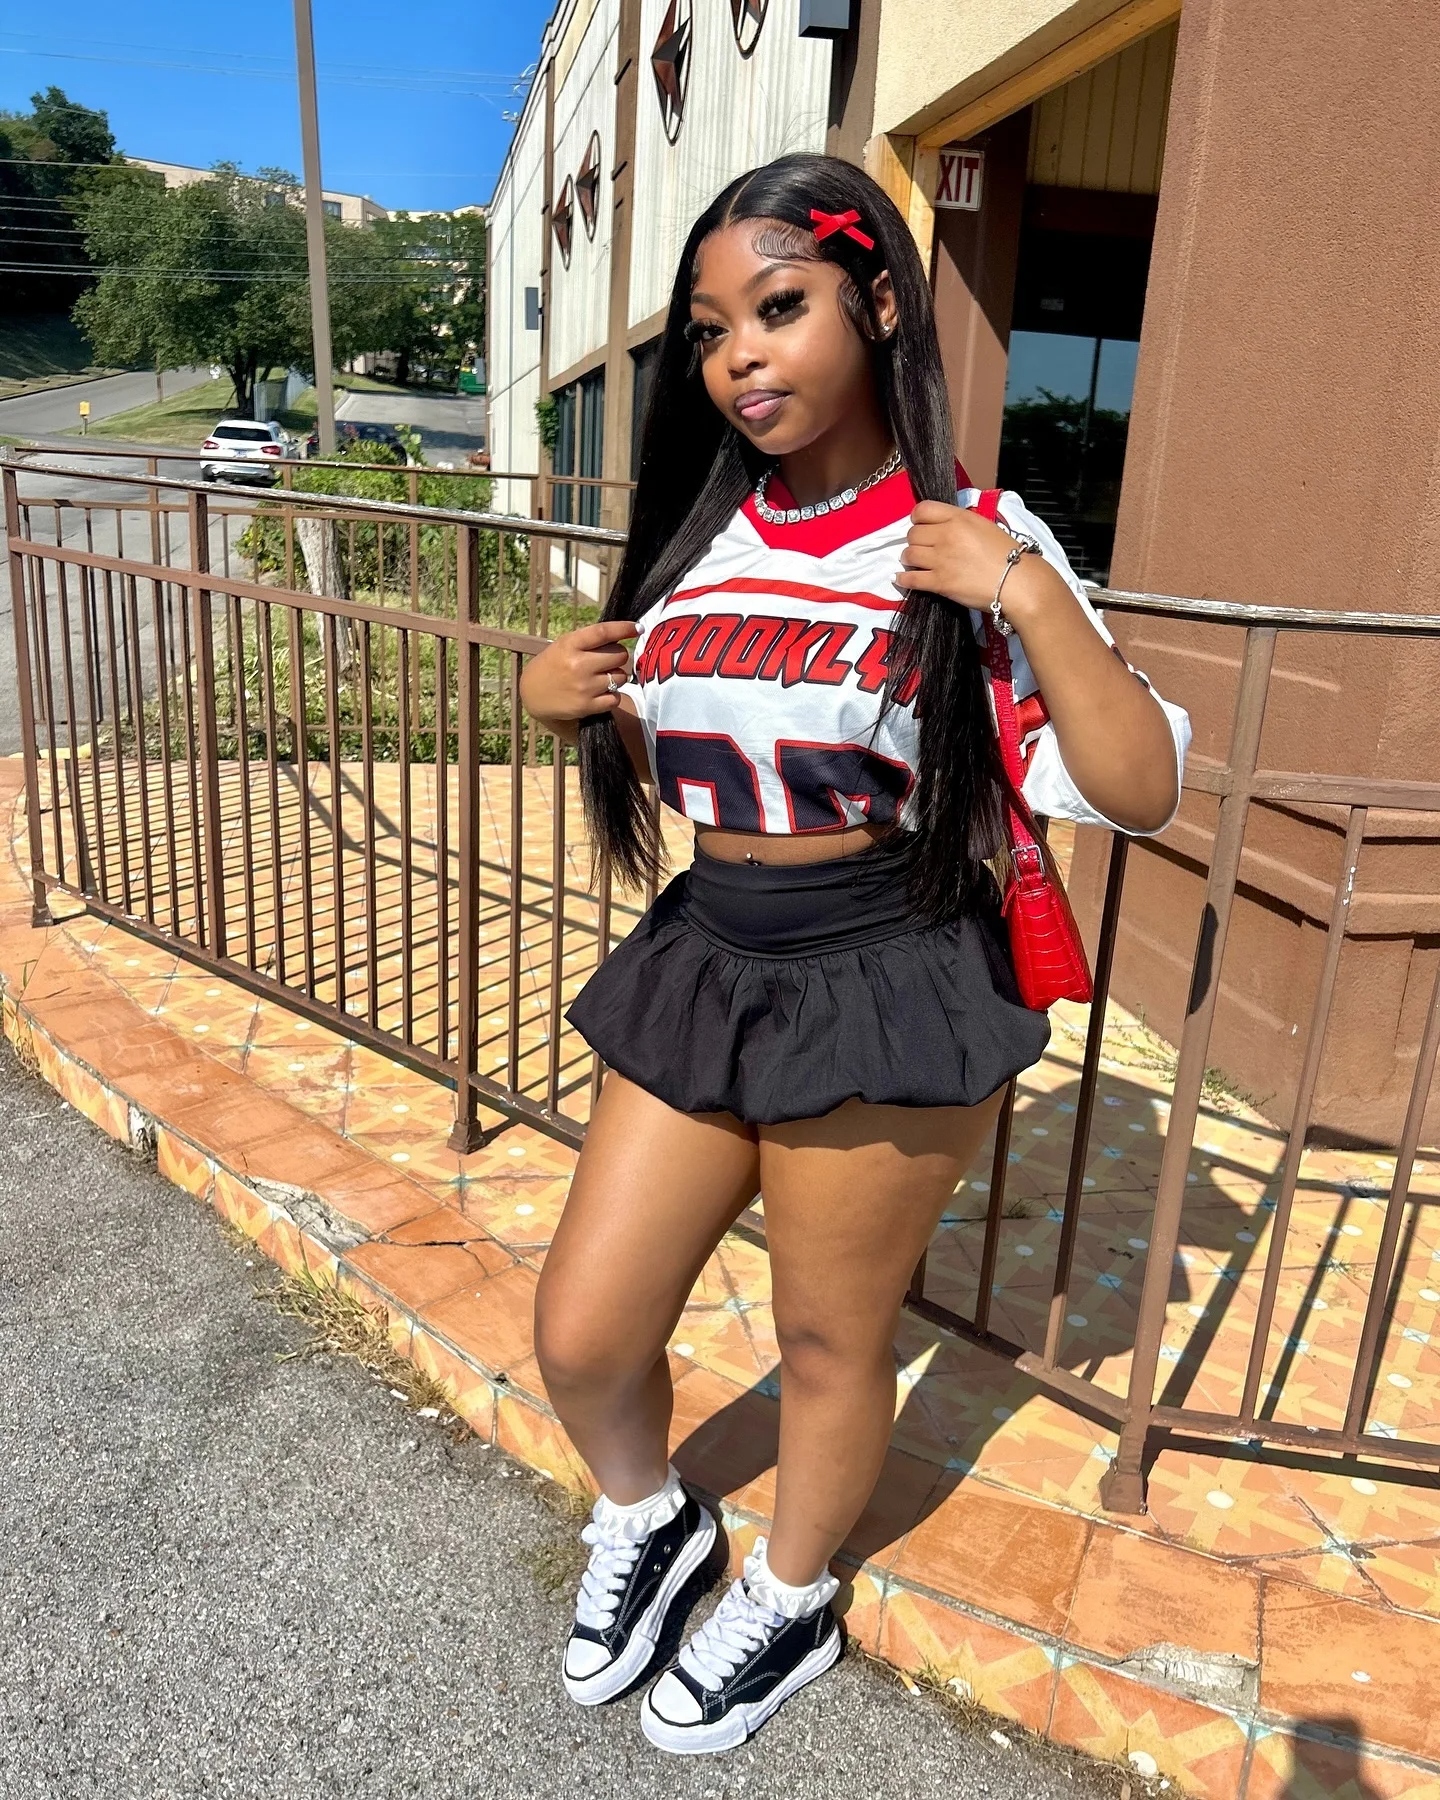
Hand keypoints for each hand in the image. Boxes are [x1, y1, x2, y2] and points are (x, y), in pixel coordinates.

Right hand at [518, 619, 637, 723]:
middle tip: (608, 660)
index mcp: (570, 644)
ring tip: (601, 677)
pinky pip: (616, 698)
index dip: (624, 628)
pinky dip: (613, 695)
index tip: (637, 628)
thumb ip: (590, 640)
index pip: (603, 632)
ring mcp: (584, 687)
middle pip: (620, 655)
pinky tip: (601, 692)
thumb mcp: (564, 645)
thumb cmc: (553, 664)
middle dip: (618, 656)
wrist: (532, 694)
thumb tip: (623, 635)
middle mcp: (578, 665)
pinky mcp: (587, 706)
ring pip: (621, 677)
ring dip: (616, 676)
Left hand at [895, 500, 1015, 610]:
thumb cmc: (1008, 554)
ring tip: (916, 563)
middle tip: (922, 548)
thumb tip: (944, 526)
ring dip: (909, 559)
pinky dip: (904, 579)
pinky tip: (903, 579)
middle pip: (912, 533)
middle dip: (915, 541)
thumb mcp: (984, 526)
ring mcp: (941, 559)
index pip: (922, 509)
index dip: (918, 519)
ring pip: (908, 554)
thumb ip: (961, 523)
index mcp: (959, 517)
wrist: (1017, 582)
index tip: (921, 526)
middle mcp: (946, 535)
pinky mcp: (939, 582)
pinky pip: (910, 578)